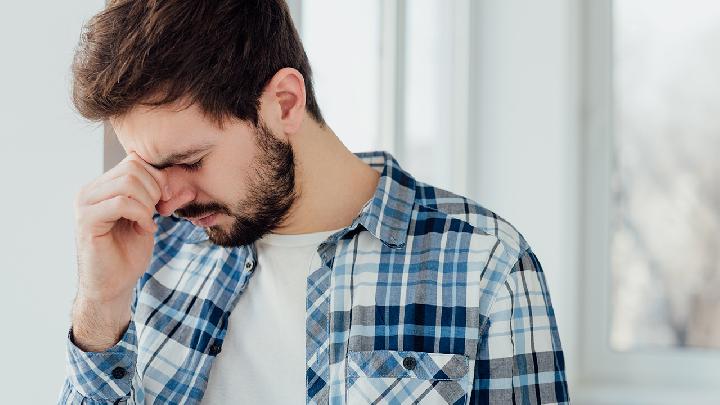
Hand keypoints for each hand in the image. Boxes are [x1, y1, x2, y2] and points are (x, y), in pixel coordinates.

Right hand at [73, 151, 169, 306]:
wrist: (112, 285)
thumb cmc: (129, 253)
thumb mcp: (150, 219)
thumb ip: (164, 200)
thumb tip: (189, 188)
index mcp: (102, 186)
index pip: (134, 161)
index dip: (157, 177)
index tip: (166, 200)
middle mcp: (89, 191)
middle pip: (132, 168)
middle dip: (155, 190)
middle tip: (158, 212)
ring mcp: (85, 204)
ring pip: (128, 183)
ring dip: (148, 204)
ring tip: (148, 222)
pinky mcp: (86, 220)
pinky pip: (121, 203)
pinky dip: (141, 215)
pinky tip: (144, 229)